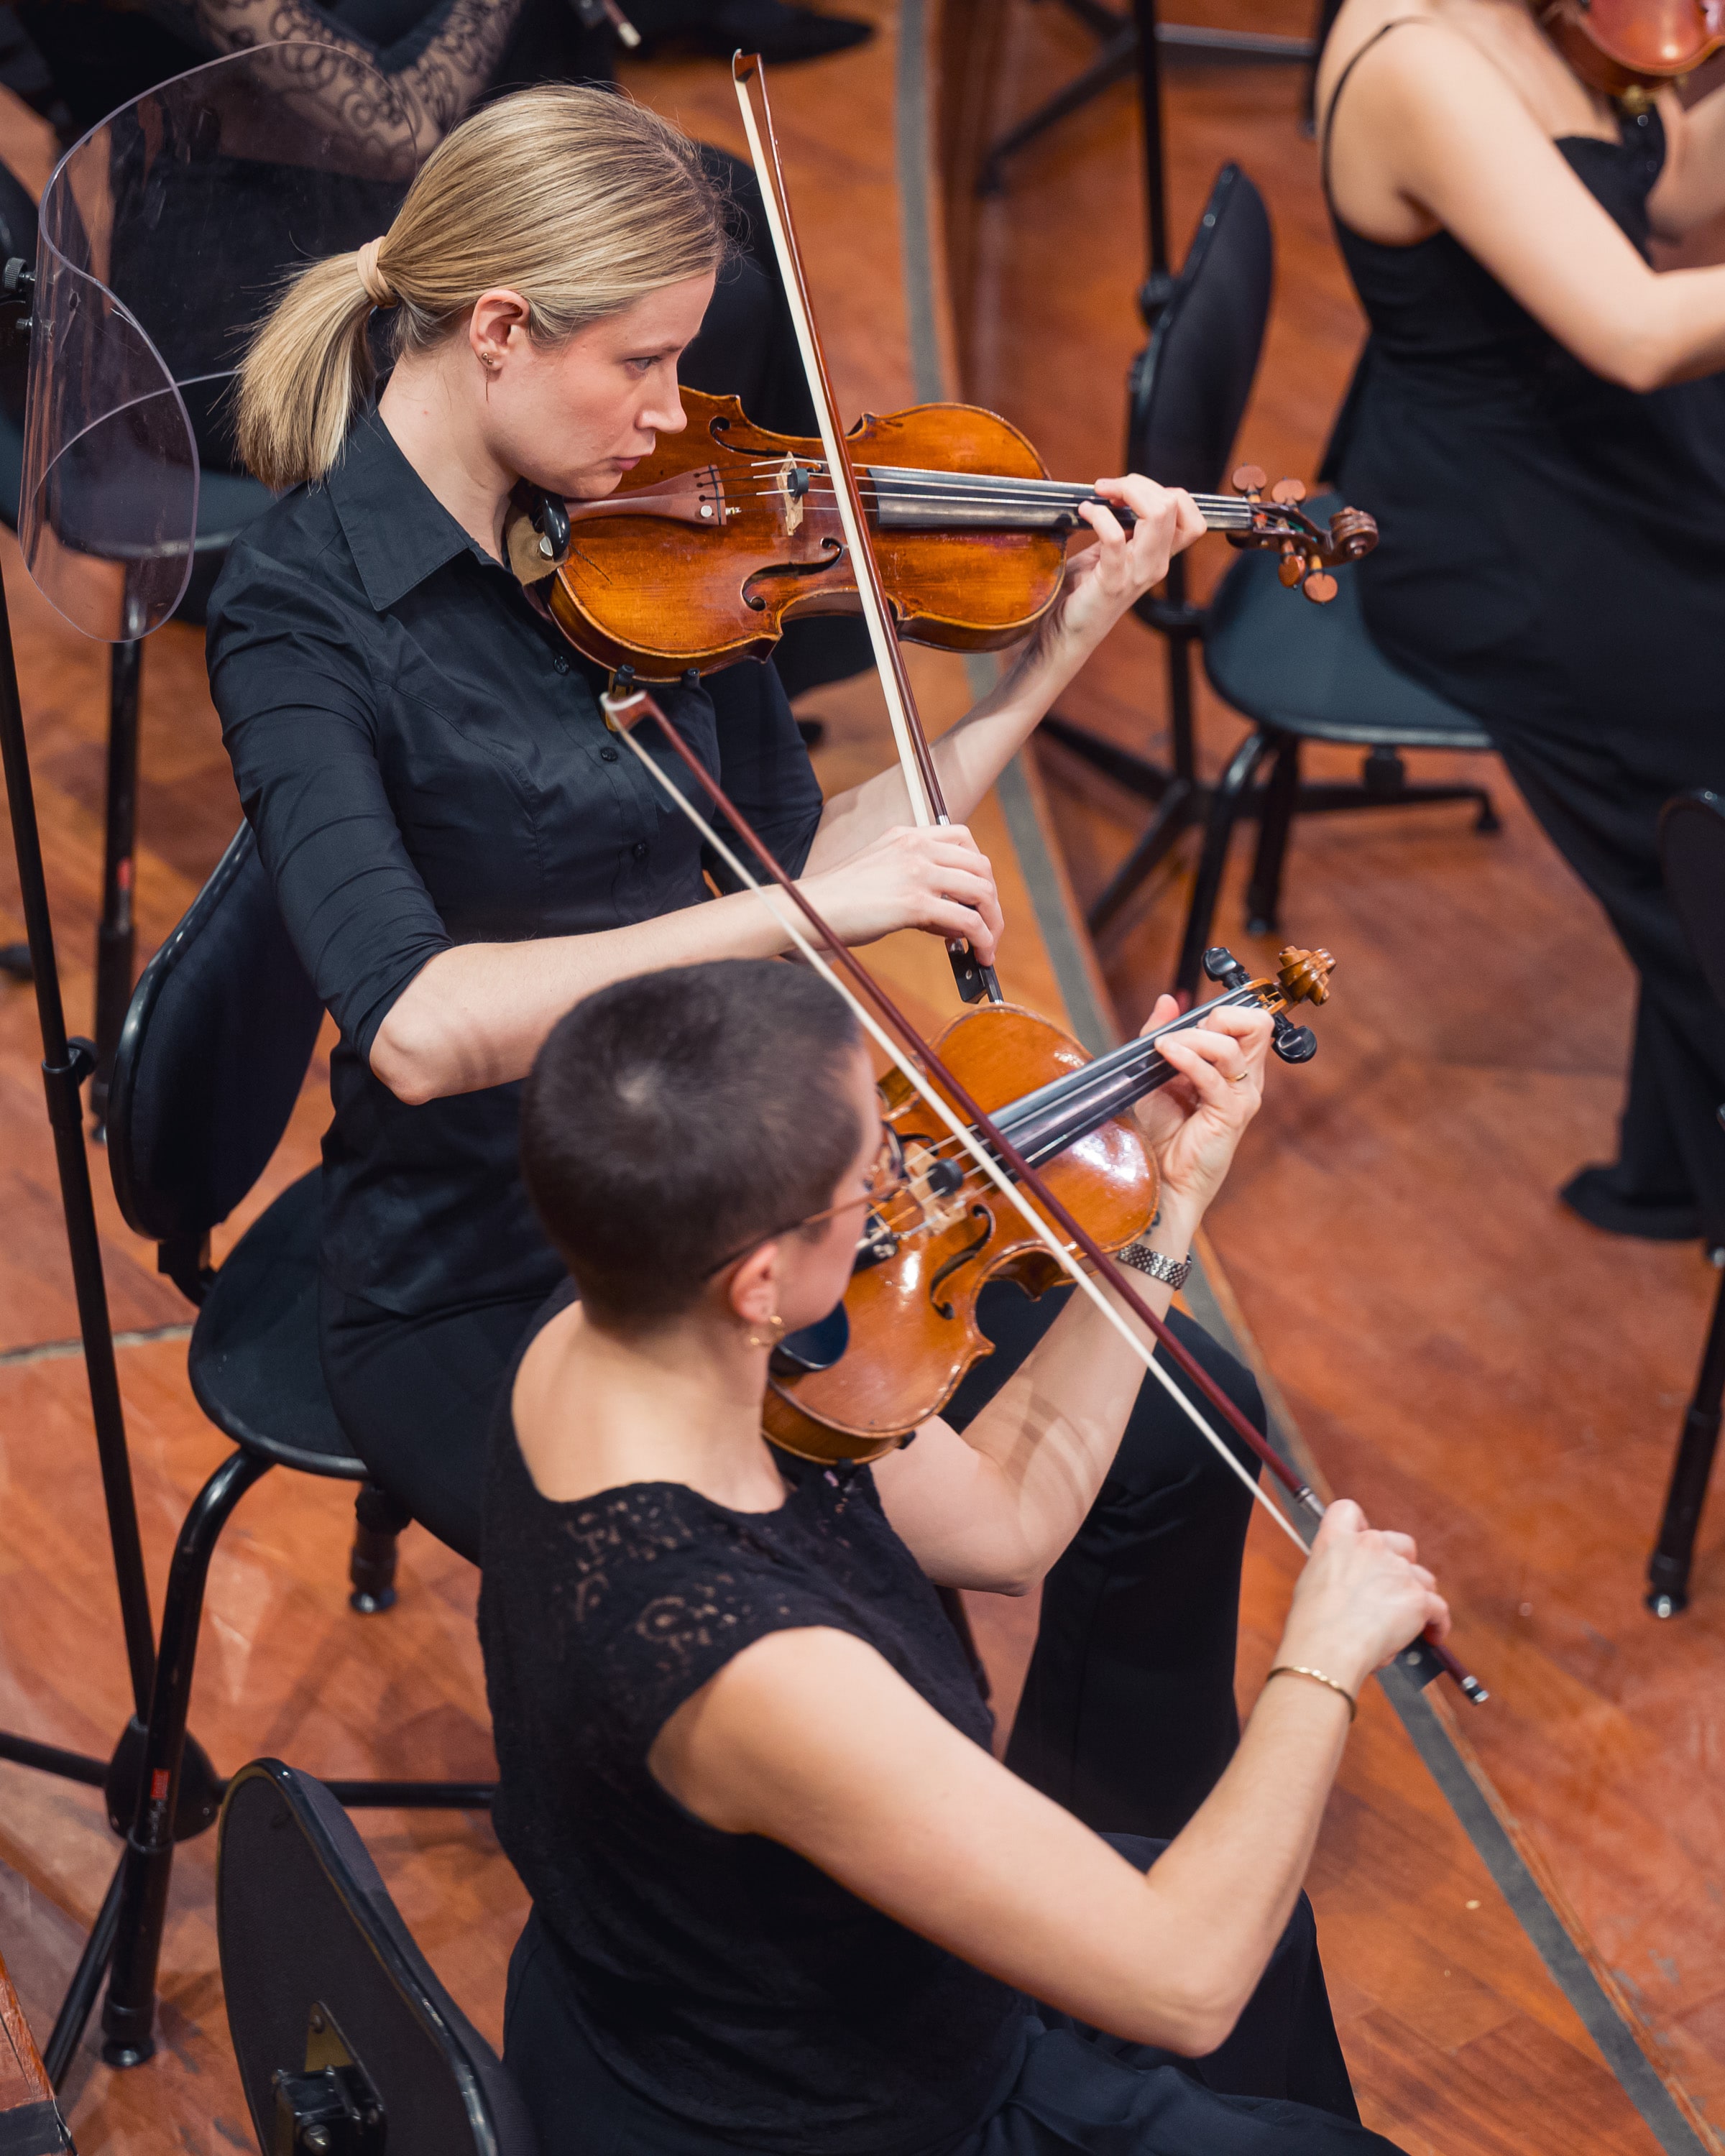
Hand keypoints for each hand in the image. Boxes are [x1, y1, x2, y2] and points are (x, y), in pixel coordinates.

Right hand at [800, 823, 1004, 965]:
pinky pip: (968, 921)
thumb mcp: (882, 880)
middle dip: (991, 900)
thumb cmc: (839, 903)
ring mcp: (916, 872)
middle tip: (988, 927)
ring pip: (981, 891)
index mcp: (905, 836)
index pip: (962, 838)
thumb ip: (918, 889)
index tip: (977, 894)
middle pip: (980, 866)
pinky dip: (982, 940)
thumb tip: (955, 921)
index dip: (978, 868)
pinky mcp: (915, 903)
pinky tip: (979, 955)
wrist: (808, 910)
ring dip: (992, 922)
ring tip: (987, 947)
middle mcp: (915, 847)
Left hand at [1034, 475, 1206, 661]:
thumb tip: (1118, 492)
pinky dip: (1099, 516)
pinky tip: (1085, 512)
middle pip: (1174, 504)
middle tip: (1107, 488)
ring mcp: (1138, 574)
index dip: (1163, 491)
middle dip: (1139, 484)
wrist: (1065, 632)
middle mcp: (1156, 564)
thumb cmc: (1083, 591)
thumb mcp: (1111, 553)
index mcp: (1159, 556)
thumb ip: (1123, 528)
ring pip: (1157, 513)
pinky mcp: (1112, 582)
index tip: (1128, 491)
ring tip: (1098, 495)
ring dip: (1126, 492)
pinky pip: (1115, 537)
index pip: (1191, 515)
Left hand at [1131, 995, 1271, 1232]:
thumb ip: (1162, 1034)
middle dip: (1217, 1017)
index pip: (1252, 1021)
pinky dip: (1186, 1058)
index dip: (1223, 1012)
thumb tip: (1168, 1000)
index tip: (1187, 1024)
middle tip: (1184, 1034)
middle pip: (1258, 1024)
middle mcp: (1246, 1079)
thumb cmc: (1163, 1131)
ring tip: (1165, 1047)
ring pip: (1231, 1046)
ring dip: (1193, 1038)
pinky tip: (1165, 1053)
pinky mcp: (1230, 1114)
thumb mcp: (1156, 1073)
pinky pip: (1213, 1076)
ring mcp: (1242, 1096)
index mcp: (1235, 1068)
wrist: (1161, 1175)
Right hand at [1277, 1499, 1450, 1697]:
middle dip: (1401, 1565)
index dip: (1359, 1526)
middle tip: (1390, 1591)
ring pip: (1423, 1577)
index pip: (1349, 1511)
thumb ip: (1336, 1574)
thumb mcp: (1311, 1584)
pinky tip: (1432, 1636)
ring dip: (1417, 1594)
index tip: (1363, 1542)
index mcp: (1336, 1540)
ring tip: (1410, 1620)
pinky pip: (1438, 1607)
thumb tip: (1356, 1594)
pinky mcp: (1418, 1598)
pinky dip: (1437, 1623)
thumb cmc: (1312, 1624)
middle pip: (1400, 1543)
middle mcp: (1369, 1545)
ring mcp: (1397, 1570)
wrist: (1328, 1646)